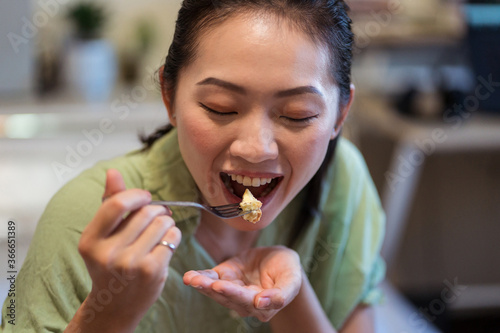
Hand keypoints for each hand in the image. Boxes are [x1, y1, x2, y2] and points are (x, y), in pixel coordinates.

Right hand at [77, 169, 180, 327]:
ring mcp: (130, 263)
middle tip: (158, 215)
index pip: (116, 204)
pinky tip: (166, 243)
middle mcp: (108, 253)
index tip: (146, 197)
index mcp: (90, 241)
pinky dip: (174, 236)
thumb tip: (113, 172)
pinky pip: (173, 237)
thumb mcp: (103, 236)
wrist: (117, 305)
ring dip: (167, 222)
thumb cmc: (111, 263)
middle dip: (157, 209)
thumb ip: (109, 203)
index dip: (137, 195)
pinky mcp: (151, 271)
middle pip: (145, 212)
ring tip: (161, 230)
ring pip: (162, 223)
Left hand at [183, 246, 301, 321]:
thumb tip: (261, 303)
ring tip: (192, 279)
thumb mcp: (291, 280)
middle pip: (227, 296)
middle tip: (201, 283)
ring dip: (203, 284)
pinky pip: (210, 278)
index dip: (233, 293)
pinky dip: (200, 276)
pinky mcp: (224, 276)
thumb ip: (281, 294)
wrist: (280, 259)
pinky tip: (190, 276)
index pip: (246, 301)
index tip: (222, 286)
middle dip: (213, 289)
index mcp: (262, 307)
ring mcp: (232, 289)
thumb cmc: (288, 271)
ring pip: (215, 289)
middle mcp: (244, 302)